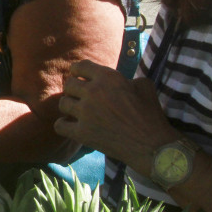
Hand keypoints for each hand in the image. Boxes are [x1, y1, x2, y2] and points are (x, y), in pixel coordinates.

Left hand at [55, 60, 179, 174]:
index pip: (80, 66)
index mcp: (108, 77)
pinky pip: (59, 125)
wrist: (152, 145)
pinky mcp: (82, 133)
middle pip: (68, 85)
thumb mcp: (144, 85)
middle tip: (80, 97)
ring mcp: (85, 113)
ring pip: (62, 103)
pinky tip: (72, 125)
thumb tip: (116, 79)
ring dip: (69, 106)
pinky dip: (64, 125)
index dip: (78, 71)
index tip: (79, 77)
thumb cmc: (150, 114)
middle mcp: (93, 92)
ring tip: (76, 111)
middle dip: (74, 90)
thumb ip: (125, 78)